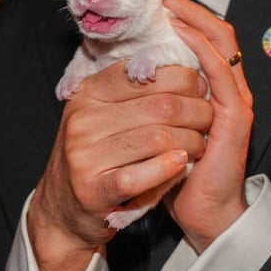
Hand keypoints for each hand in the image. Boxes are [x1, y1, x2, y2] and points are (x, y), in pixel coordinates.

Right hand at [28, 61, 210, 270]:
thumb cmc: (94, 154)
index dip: (181, 77)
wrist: (62, 209)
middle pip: (160, 105)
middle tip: (208, 119)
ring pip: (159, 138)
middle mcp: (83, 119)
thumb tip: (181, 62)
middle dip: (196, 111)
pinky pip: (143, 174)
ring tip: (199, 144)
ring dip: (190, 141)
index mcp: (88, 93)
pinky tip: (181, 164)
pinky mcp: (94, 189)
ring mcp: (85, 155)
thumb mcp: (101, 112)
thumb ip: (131, 89)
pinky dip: (169, 168)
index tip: (199, 87)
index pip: (143, 72)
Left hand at [162, 0, 252, 251]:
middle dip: (191, 9)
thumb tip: (128, 68)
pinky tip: (182, 34)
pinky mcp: (237, 116)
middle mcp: (230, 89)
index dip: (188, 15)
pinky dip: (202, 48)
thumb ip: (157, 97)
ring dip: (196, 21)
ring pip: (223, 45)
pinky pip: (221, 73)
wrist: (201, 211)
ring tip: (171, 5)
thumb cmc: (177, 167)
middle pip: (219, 33)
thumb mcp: (164, 123)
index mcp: (213, 89)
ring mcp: (236, 101)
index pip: (207, 39)